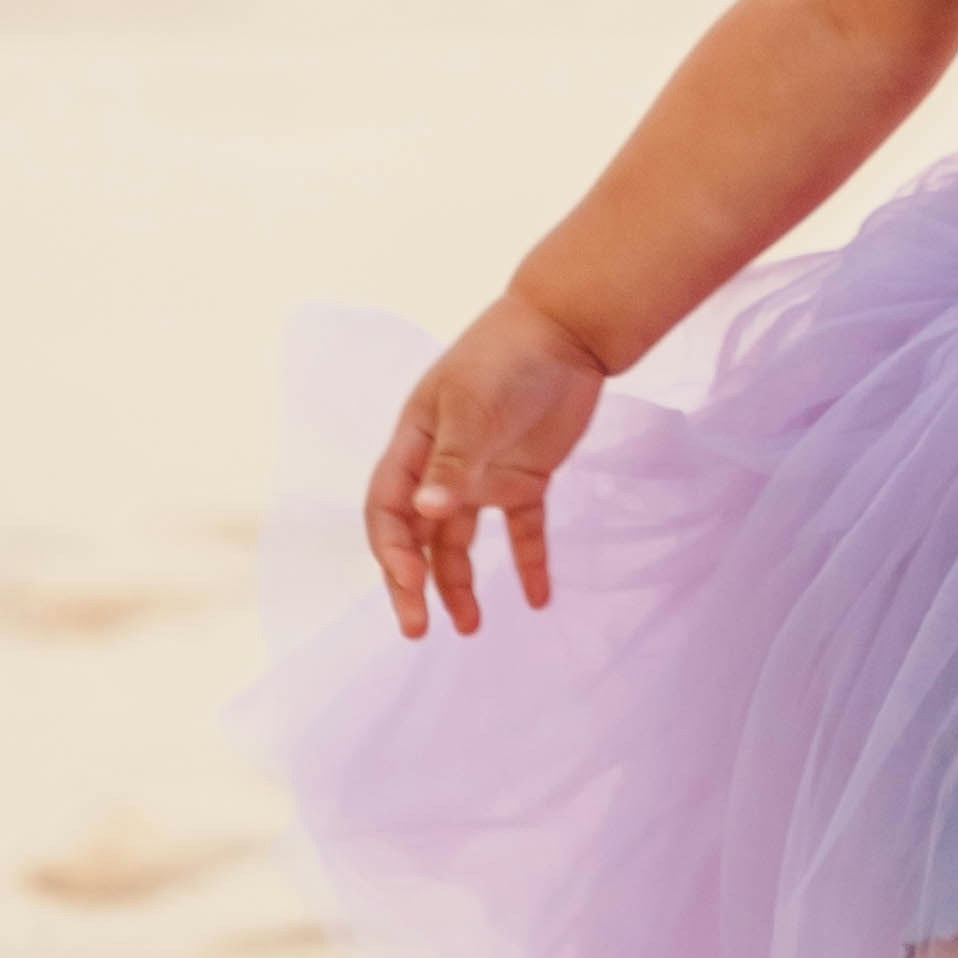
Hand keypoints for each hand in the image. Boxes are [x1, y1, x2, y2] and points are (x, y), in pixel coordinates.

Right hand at [361, 293, 608, 636]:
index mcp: (415, 446)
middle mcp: (442, 467)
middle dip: (414, 584)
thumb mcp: (473, 407)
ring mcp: (484, 474)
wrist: (568, 329)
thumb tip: (425, 514)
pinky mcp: (527, 478)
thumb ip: (452, 462)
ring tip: (472, 626)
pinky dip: (528, 564)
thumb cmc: (507, 357)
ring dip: (461, 583)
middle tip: (420, 629)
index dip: (392, 552)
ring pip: (461, 542)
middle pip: (418, 537)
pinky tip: (538, 599)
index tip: (410, 587)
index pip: (388, 511)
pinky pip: (522, 531)